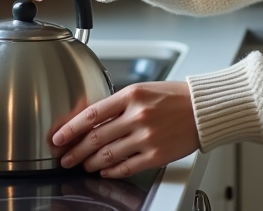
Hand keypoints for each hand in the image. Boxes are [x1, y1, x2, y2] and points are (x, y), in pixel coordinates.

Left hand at [53, 81, 200, 177]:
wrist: (203, 109)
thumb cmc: (175, 97)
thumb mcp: (143, 91)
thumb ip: (118, 105)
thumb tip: (93, 122)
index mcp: (132, 95)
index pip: (92, 114)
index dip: (71, 128)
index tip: (58, 137)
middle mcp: (138, 116)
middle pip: (96, 138)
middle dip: (76, 150)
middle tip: (66, 157)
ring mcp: (147, 137)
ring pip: (108, 155)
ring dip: (91, 163)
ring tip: (84, 165)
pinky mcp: (156, 156)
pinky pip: (126, 167)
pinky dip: (111, 172)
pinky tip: (105, 172)